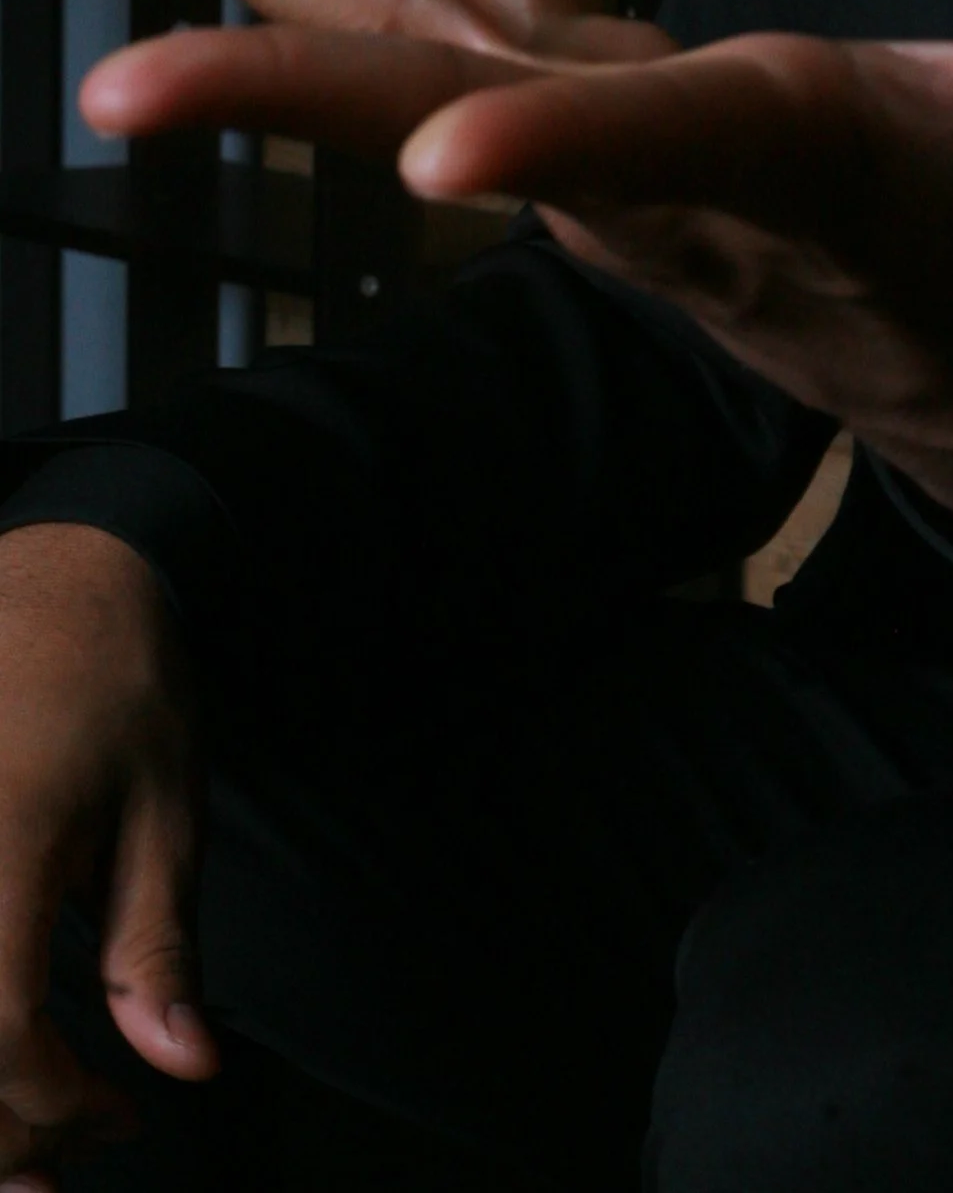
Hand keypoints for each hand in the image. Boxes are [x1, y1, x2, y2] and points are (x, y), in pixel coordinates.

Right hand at [0, 526, 210, 1186]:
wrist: (61, 571)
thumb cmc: (121, 678)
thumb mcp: (164, 808)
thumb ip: (157, 945)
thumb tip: (181, 1068)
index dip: (52, 1099)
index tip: (118, 1120)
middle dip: (1, 1125)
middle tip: (71, 1151)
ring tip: (31, 1118)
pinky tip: (4, 1042)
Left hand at [60, 0, 952, 548]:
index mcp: (792, 162)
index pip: (671, 155)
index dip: (562, 156)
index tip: (432, 167)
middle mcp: (655, 171)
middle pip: (454, 124)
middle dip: (283, 100)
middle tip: (112, 91)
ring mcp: (601, 145)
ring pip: (405, 53)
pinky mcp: (596, 104)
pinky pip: (460, 1)